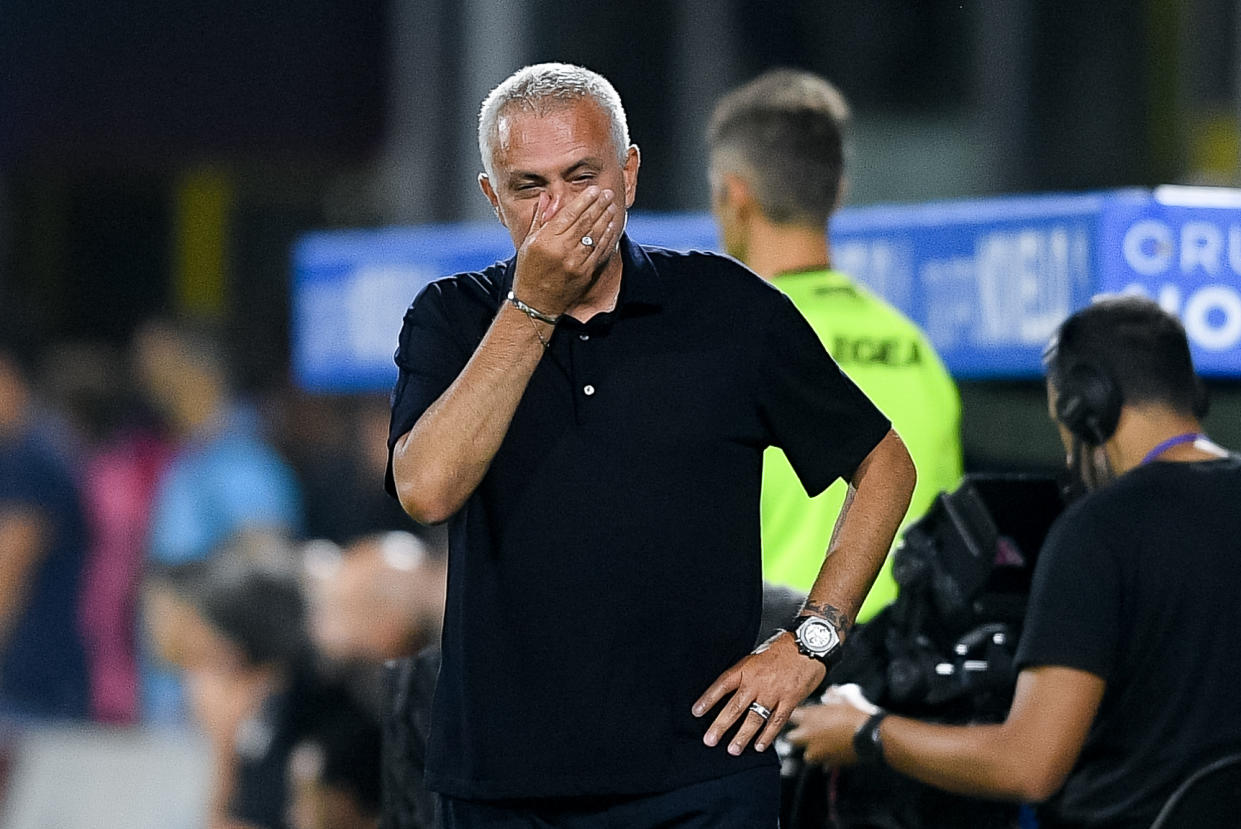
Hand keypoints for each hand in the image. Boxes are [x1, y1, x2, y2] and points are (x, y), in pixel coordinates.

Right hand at [512, 187, 620, 313]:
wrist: (536, 303)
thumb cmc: (529, 270)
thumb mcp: (528, 242)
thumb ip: (539, 218)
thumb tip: (547, 196)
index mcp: (546, 240)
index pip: (569, 214)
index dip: (584, 200)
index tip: (594, 190)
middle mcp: (562, 250)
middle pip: (585, 222)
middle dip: (599, 205)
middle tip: (607, 194)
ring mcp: (576, 263)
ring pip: (595, 235)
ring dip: (606, 218)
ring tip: (612, 206)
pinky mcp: (585, 273)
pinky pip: (600, 251)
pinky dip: (607, 237)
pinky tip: (611, 227)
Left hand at [692, 632, 824, 754]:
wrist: (810, 644)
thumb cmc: (783, 649)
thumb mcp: (756, 656)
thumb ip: (745, 674)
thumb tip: (730, 691)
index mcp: (746, 668)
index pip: (722, 685)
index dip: (708, 699)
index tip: (696, 712)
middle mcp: (757, 682)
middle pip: (735, 707)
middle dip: (721, 725)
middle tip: (710, 740)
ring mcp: (774, 693)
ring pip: (754, 718)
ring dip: (742, 736)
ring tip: (733, 749)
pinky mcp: (790, 700)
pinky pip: (776, 722)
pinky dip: (767, 736)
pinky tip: (759, 746)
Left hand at [786, 683, 876, 765]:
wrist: (870, 734)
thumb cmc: (856, 713)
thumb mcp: (843, 696)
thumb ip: (832, 695)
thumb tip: (830, 693)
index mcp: (808, 717)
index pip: (790, 716)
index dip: (795, 715)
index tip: (800, 714)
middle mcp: (809, 736)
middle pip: (791, 739)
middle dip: (797, 736)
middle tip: (807, 732)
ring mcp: (818, 752)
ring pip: (807, 755)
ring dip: (812, 751)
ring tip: (822, 746)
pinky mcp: (830, 763)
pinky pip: (824, 764)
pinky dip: (828, 760)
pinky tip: (835, 754)